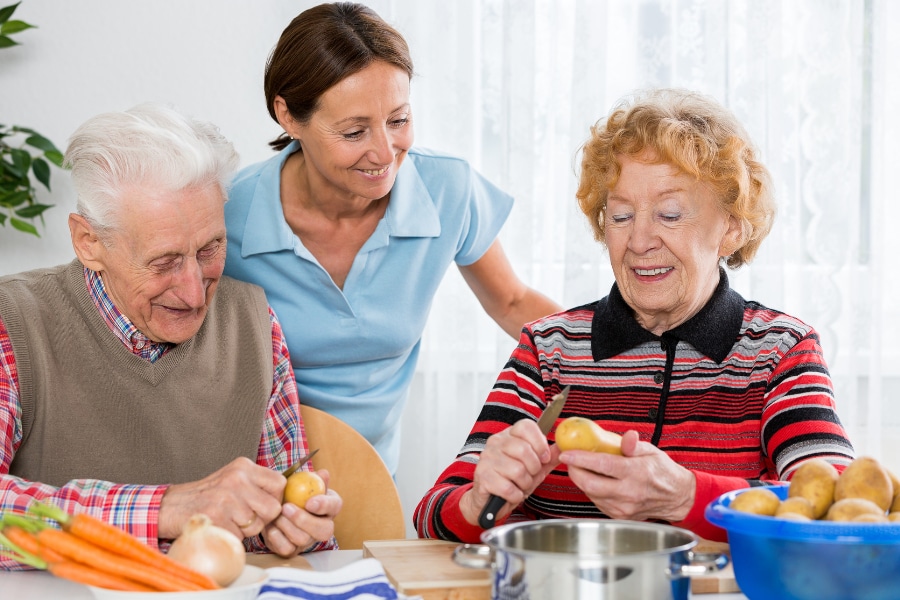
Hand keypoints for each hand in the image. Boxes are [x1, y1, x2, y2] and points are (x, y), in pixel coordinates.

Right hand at [159, 457, 285, 539]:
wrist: (171, 506)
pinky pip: (239, 537)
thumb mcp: (233, 478)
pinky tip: (219, 527)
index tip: (265, 504)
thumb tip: (284, 496)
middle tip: (246, 517)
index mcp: (243, 467)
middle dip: (262, 519)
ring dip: (245, 530)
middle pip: (272, 508)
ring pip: (257, 525)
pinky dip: (231, 537)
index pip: (279, 483)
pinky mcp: (217, 518)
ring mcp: (226, 499)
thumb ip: (256, 484)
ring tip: (229, 520)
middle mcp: (237, 479)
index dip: (276, 498)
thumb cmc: (206, 495)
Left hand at [264, 470, 341, 556]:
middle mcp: (323, 526)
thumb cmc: (292, 493)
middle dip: (304, 520)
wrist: (275, 509)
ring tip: (275, 515)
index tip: (309, 502)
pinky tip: (271, 526)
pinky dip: (276, 536)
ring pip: (303, 539)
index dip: (324, 506)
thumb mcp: (300, 483)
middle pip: (324, 530)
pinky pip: (287, 548)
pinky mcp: (293, 550)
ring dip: (286, 526)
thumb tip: (323, 473)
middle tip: (286, 508)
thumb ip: (311, 479)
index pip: (334, 506)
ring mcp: (308, 540)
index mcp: (329, 507)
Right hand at [460, 419, 558, 525]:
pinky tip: (511, 493)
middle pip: (524, 449)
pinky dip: (515, 495)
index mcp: (508, 436)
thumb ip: (549, 457)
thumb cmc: (511, 481)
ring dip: (524, 484)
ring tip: (519, 485)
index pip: (526, 426)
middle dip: (533, 468)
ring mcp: (487, 459)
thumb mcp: (534, 468)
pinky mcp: (483, 477)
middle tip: (529, 475)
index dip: (539, 443)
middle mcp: (496, 443)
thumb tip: (563, 447)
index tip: (544, 457)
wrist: (490, 501)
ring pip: (517, 470)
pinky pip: (508, 488)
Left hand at [558, 431, 695, 521]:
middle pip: (590, 484)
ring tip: (581, 468)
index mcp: (636, 473)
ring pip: (591, 494)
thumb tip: (628, 436)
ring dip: (582, 481)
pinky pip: (598, 502)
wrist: (676, 497)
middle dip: (574, 471)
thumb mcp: (651, 451)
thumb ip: (634, 445)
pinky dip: (591, 491)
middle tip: (570, 461)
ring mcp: (624, 507)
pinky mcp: (620, 516)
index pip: (602, 465)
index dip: (581, 458)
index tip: (567, 453)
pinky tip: (594, 481)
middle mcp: (629, 493)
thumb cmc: (662, 472)